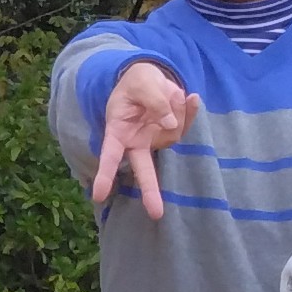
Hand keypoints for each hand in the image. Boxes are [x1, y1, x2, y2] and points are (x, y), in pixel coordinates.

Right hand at [89, 60, 200, 219]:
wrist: (150, 77)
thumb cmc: (137, 82)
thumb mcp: (142, 82)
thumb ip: (155, 101)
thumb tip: (170, 123)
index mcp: (119, 132)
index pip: (111, 156)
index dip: (105, 174)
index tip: (99, 195)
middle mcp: (138, 142)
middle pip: (145, 170)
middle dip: (151, 191)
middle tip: (156, 214)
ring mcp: (158, 139)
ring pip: (174, 132)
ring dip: (178, 109)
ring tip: (170, 92)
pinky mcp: (175, 133)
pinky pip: (188, 124)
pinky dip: (191, 109)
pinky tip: (192, 98)